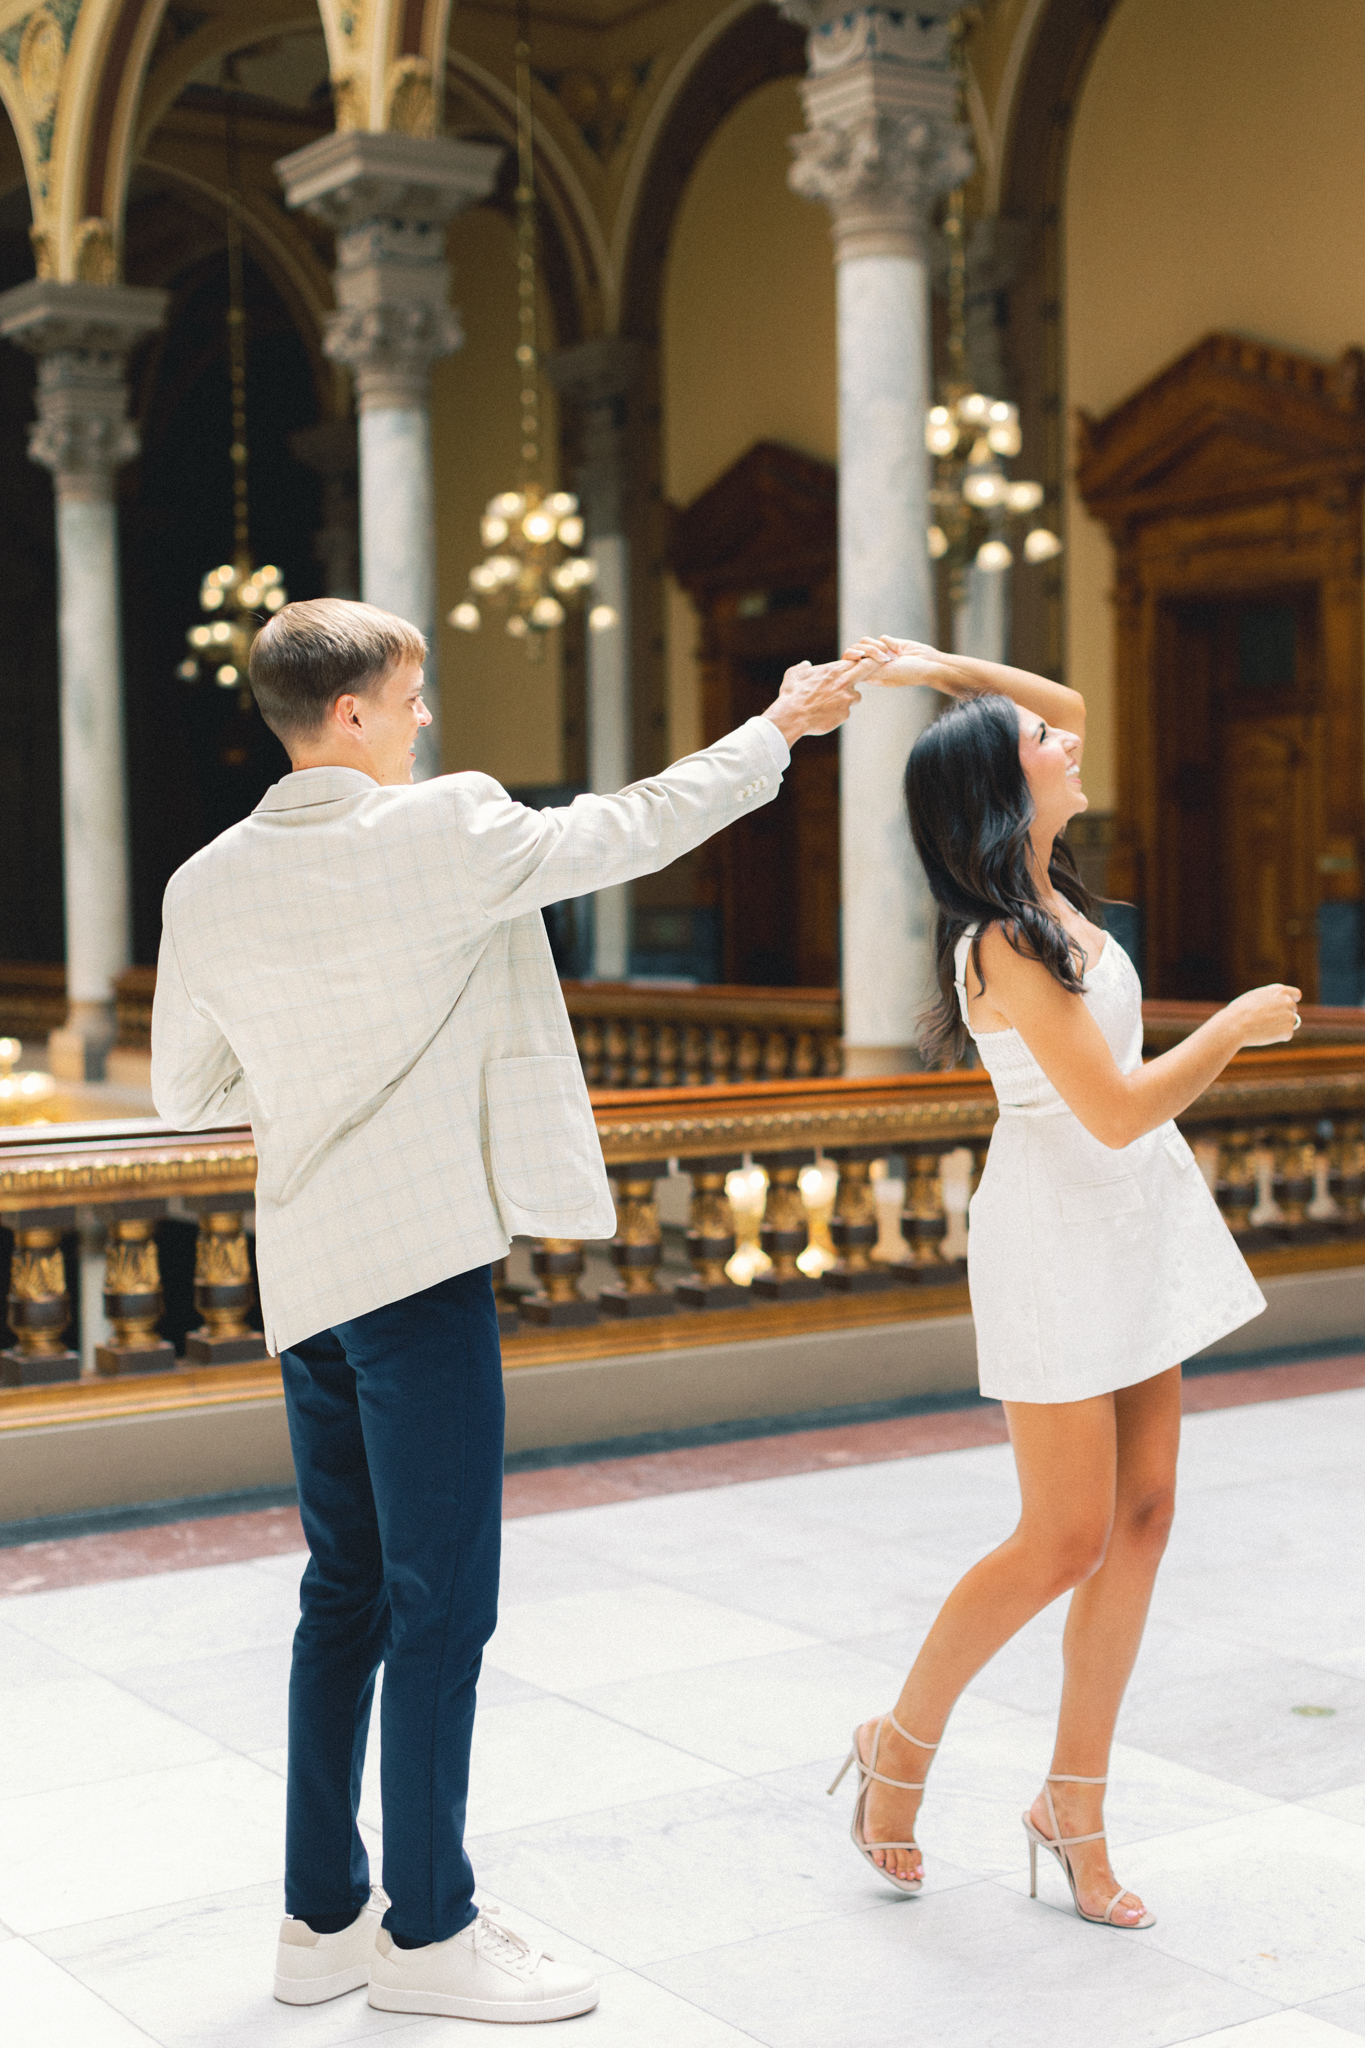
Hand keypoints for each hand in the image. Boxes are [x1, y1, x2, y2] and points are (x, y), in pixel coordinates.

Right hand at [763, 658, 861, 745]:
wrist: (792, 716)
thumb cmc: (792, 693)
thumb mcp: (794, 674)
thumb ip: (803, 667)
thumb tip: (806, 665)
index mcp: (834, 669)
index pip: (858, 658)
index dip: (860, 661)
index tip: (857, 665)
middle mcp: (844, 682)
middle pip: (869, 668)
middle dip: (870, 670)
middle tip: (864, 675)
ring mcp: (847, 698)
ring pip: (856, 696)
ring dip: (848, 698)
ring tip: (830, 703)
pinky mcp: (845, 714)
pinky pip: (846, 711)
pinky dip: (838, 712)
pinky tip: (825, 714)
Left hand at [842, 636, 971, 695]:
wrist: (929, 664)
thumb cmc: (909, 673)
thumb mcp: (887, 673)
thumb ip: (867, 669)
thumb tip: (849, 667)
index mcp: (869, 675)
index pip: (850, 664)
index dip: (852, 658)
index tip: (862, 657)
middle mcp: (872, 664)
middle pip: (855, 649)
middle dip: (868, 650)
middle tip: (883, 657)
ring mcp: (880, 653)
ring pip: (866, 641)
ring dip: (878, 646)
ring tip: (892, 655)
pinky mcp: (889, 644)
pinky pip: (881, 637)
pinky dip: (890, 642)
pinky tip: (899, 650)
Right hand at [1225, 984, 1301, 1046]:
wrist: (1235, 1025)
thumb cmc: (1239, 1011)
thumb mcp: (1254, 997)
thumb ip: (1269, 999)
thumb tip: (1275, 1006)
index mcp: (1279, 991)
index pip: (1296, 994)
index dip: (1292, 1001)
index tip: (1287, 1007)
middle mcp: (1287, 1001)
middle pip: (1293, 1010)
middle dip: (1283, 1015)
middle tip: (1266, 1021)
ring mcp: (1290, 1016)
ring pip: (1289, 1023)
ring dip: (1279, 1027)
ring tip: (1262, 1027)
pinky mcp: (1288, 1030)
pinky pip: (1286, 1035)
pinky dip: (1277, 1037)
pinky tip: (1264, 1034)